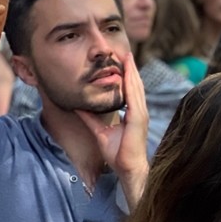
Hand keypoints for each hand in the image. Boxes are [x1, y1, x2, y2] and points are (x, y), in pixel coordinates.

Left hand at [75, 53, 148, 180]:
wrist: (127, 168)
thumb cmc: (118, 154)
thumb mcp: (100, 132)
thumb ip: (91, 119)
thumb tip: (80, 108)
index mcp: (133, 114)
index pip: (131, 91)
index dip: (127, 77)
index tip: (122, 63)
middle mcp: (139, 111)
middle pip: (135, 86)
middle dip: (131, 69)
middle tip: (125, 53)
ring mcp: (140, 114)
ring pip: (136, 88)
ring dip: (132, 72)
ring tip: (127, 58)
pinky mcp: (138, 119)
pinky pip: (134, 98)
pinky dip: (131, 85)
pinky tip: (127, 74)